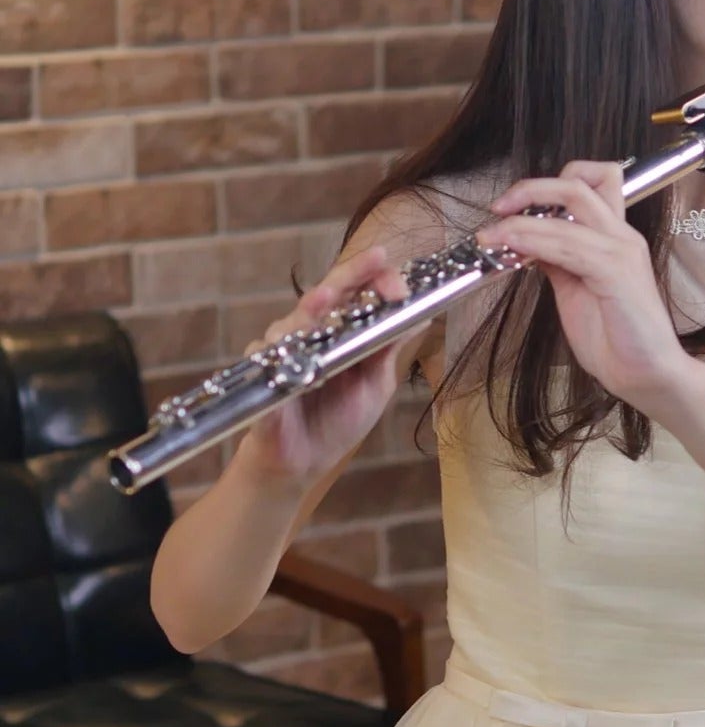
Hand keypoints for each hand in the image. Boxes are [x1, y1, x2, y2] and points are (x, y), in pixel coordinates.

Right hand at [238, 244, 434, 484]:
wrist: (302, 465)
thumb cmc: (337, 422)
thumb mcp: (373, 385)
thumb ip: (387, 350)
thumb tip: (421, 315)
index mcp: (341, 333)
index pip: (358, 294)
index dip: (377, 281)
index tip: (400, 284)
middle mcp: (311, 334)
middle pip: (328, 292)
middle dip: (351, 275)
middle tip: (375, 261)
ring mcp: (284, 351)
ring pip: (293, 319)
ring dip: (310, 308)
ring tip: (326, 299)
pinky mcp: (262, 375)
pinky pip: (264, 355)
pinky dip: (276, 350)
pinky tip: (287, 351)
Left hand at [478, 160, 692, 413]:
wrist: (645, 374)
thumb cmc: (615, 338)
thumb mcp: (574, 290)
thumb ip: (557, 260)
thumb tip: (525, 241)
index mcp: (614, 236)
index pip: (591, 182)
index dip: (547, 184)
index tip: (511, 205)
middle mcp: (621, 235)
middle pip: (578, 183)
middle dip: (530, 188)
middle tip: (498, 208)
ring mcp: (622, 250)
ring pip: (569, 208)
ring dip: (520, 220)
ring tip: (490, 237)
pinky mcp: (617, 272)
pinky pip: (568, 245)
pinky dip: (534, 241)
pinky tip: (513, 252)